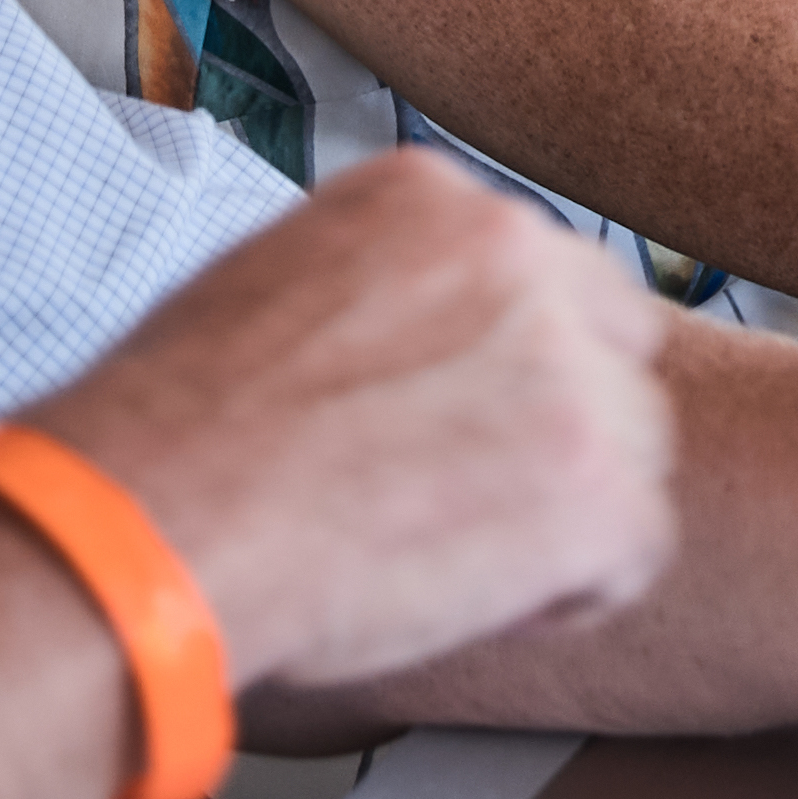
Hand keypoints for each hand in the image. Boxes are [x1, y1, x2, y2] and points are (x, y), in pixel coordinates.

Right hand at [24, 151, 679, 701]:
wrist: (156, 525)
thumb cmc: (177, 436)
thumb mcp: (276, 283)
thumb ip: (383, 286)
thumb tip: (423, 337)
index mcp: (433, 198)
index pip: (546, 274)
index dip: (516, 366)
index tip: (464, 423)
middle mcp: (515, 254)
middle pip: (612, 349)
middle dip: (564, 424)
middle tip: (474, 497)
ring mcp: (566, 368)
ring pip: (634, 445)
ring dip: (570, 508)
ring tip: (454, 553)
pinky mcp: (595, 487)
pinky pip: (640, 547)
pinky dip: (578, 591)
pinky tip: (484, 600)